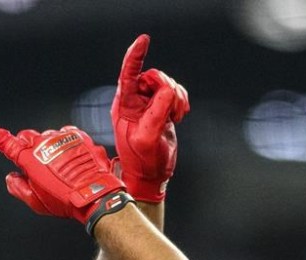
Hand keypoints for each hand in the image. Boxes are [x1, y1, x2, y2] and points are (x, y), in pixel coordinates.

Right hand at [0, 121, 125, 223]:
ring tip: (61, 170)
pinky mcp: (78, 136)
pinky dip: (65, 147)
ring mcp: (63, 137)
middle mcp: (44, 142)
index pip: (5, 143)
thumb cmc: (65, 201)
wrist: (96, 195)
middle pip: (27, 137)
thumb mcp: (36, 202)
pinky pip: (66, 137)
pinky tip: (72, 163)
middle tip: (37, 169)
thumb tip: (11, 177)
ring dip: (49, 149)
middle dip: (27, 149)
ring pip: (47, 137)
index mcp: (29, 158)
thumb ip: (18, 188)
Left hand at [111, 34, 189, 201]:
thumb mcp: (148, 138)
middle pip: (153, 76)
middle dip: (167, 89)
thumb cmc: (143, 161)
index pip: (128, 74)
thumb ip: (156, 113)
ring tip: (176, 116)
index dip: (135, 55)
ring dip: (176, 97)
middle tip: (173, 110)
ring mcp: (148, 103)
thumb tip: (168, 91)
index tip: (144, 40)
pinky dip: (181, 101)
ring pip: (166, 83)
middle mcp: (134, 101)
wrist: (152, 174)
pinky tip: (179, 116)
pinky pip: (175, 92)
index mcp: (124, 105)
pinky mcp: (161, 108)